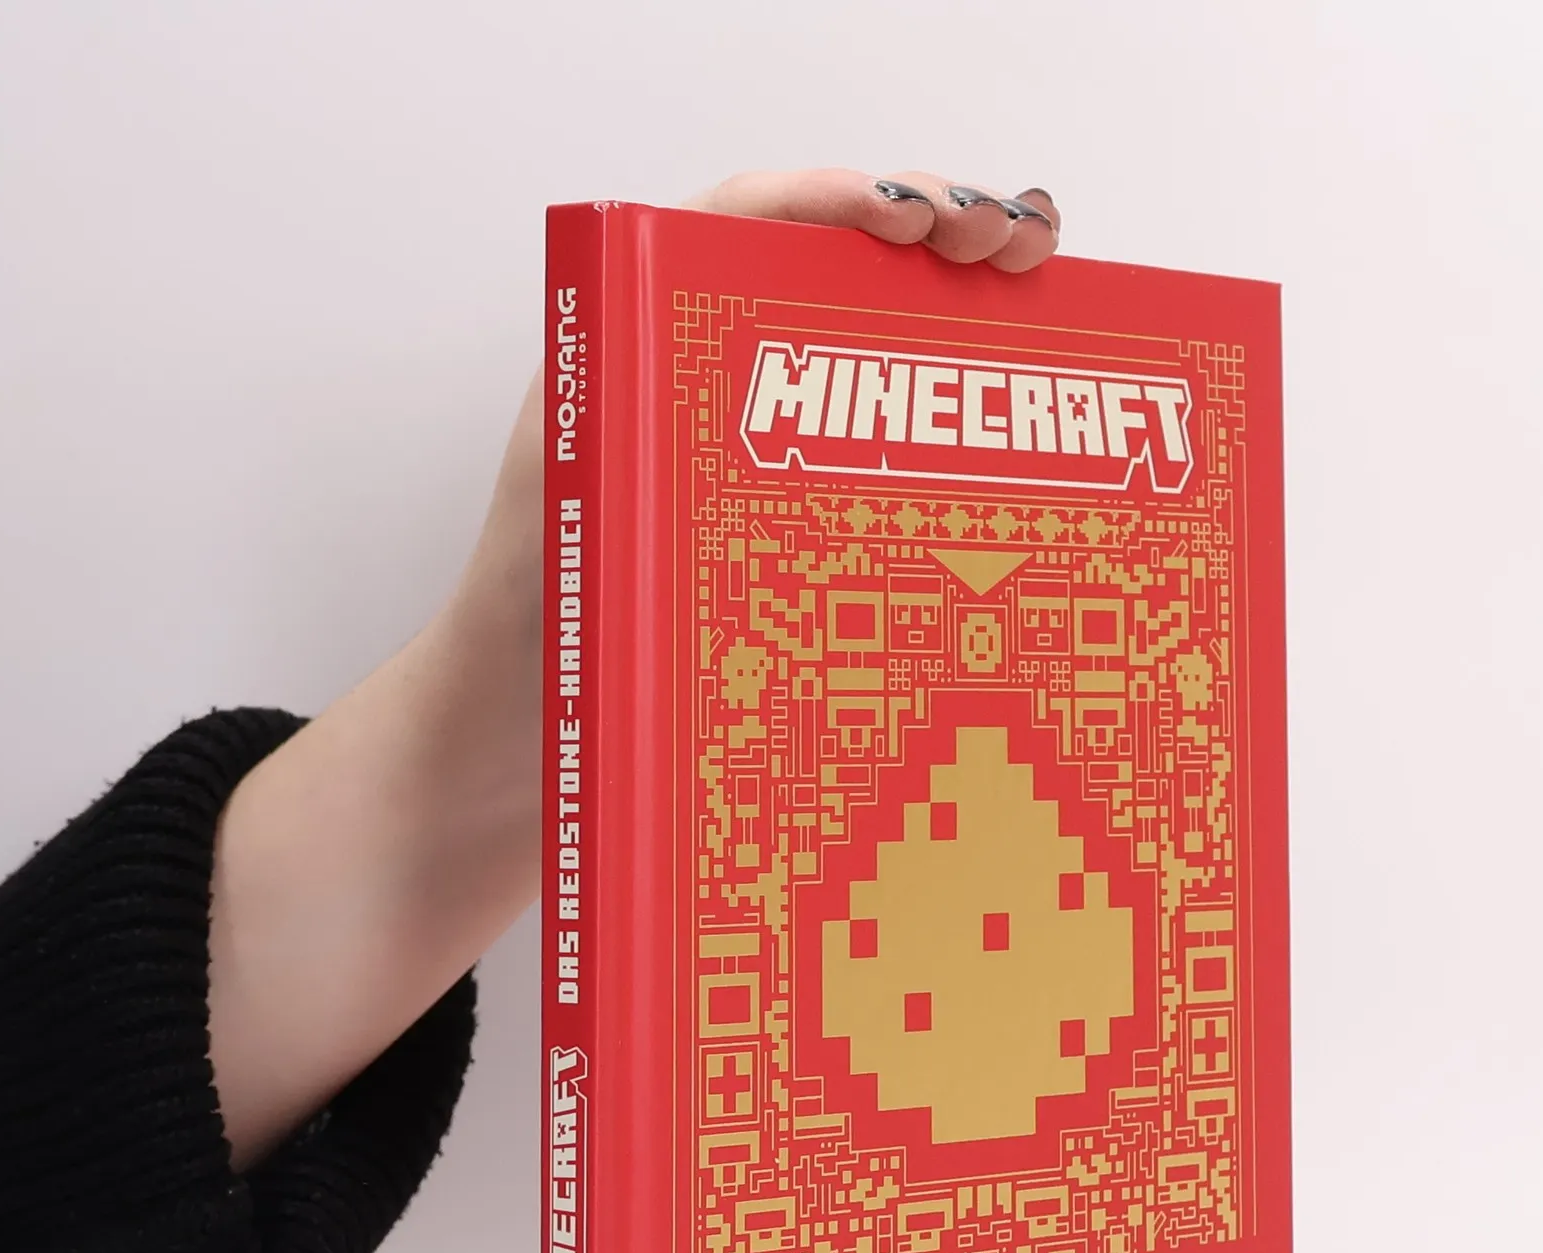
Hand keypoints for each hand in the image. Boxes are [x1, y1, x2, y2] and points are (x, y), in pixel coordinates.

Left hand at [207, 169, 1060, 1165]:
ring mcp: (751, 463)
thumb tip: (731, 379)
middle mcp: (702, 392)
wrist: (508, 762)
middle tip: (1020, 249)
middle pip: (835, 273)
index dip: (842, 201)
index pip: (749, 226)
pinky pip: (875, 458)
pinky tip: (1013, 447)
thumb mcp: (571, 527)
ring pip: (869, 357)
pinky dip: (946, 432)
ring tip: (1035, 309)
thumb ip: (634, 447)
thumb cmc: (521, 650)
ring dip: (956, 320)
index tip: (919, 218)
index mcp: (637, 356)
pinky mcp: (784, 530)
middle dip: (937, 238)